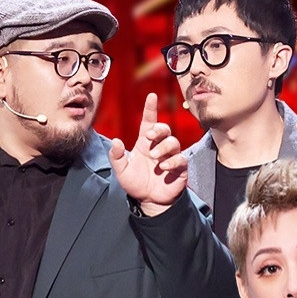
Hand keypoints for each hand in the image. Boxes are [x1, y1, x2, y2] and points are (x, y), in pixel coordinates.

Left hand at [110, 93, 187, 215]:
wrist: (148, 201)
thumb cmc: (136, 183)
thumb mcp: (121, 170)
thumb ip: (116, 156)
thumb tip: (116, 141)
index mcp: (145, 144)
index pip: (149, 122)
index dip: (150, 109)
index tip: (151, 96)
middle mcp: (159, 147)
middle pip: (164, 129)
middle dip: (159, 129)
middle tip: (150, 136)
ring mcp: (170, 156)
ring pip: (173, 142)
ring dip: (163, 147)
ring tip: (154, 157)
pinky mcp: (180, 168)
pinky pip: (181, 159)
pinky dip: (172, 161)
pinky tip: (163, 167)